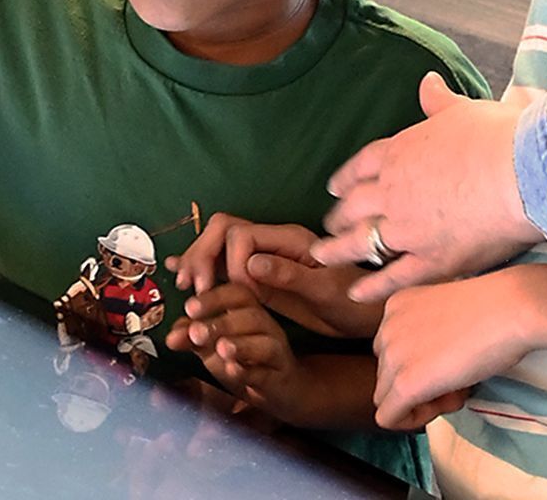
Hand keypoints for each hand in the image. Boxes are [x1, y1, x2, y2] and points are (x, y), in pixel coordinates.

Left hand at [166, 281, 310, 421]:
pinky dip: (250, 370)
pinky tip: (234, 371)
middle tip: (196, 332)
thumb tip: (171, 336)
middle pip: (249, 315)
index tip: (190, 307)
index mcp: (249, 311)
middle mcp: (266, 325)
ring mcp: (276, 349)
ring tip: (220, 348)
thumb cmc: (247, 361)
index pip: (236, 293)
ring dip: (239, 343)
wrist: (282, 389)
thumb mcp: (215, 348)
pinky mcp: (281, 375)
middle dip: (220, 322)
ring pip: (262, 341)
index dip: (213, 298)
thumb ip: (194, 338)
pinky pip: (267, 370)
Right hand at [169, 214, 382, 339]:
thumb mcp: (325, 291)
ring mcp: (266, 258)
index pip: (241, 235)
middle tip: (193, 288)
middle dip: (203, 255)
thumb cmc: (352, 302)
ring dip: (199, 261)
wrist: (366, 316)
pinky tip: (180, 273)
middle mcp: (273, 243)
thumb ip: (290, 275)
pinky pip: (226, 264)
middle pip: (223, 230)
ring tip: (185, 285)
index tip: (241, 294)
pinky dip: (203, 266)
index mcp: (289, 240)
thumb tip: (249, 263)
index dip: (231, 263)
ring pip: (220, 245)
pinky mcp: (261, 276)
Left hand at [317, 74, 543, 302]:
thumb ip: (439, 101)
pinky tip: (356, 293)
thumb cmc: (496, 135)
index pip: (363, 165)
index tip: (335, 189)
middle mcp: (394, 191)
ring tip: (322, 256)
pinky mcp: (430, 261)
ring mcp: (408, 229)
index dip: (347, 178)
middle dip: (338, 216)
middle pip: (355, 205)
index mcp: (400, 152)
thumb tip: (428, 81)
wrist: (520, 173)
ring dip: (338, 250)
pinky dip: (371, 287)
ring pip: (362, 242)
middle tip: (327, 225)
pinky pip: (392, 279)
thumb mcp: (461, 110)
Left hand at [374, 268, 546, 429]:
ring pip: (387, 397)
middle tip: (456, 380)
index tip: (449, 362)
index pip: (392, 350)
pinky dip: (414, 419)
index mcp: (396, 305)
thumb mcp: (447, 314)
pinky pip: (389, 417)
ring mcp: (392, 355)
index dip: (420, 364)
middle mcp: (386, 326)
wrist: (508, 310)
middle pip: (387, 374)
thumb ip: (427, 335)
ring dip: (420, 401)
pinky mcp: (405, 384)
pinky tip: (446, 403)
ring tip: (456, 389)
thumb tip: (428, 369)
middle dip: (419, 384)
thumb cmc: (492, 307)